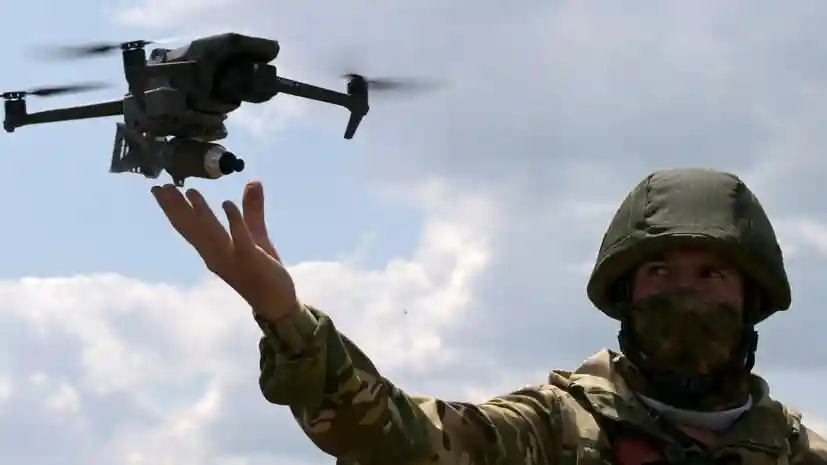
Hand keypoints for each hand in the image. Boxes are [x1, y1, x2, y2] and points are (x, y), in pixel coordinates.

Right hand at [151, 181, 297, 319]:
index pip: (189, 226)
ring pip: (211, 233)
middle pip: (192, 228)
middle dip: (175, 207)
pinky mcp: (250, 260)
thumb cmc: (263, 271)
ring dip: (201, 212)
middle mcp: (215, 255)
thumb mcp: (255, 235)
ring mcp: (231, 259)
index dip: (173, 208)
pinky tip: (227, 204)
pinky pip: (240, 239)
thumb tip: (253, 182)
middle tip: (160, 187)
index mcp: (212, 250)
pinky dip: (234, 222)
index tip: (159, 189)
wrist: (276, 302)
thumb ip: (251, 210)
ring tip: (189, 191)